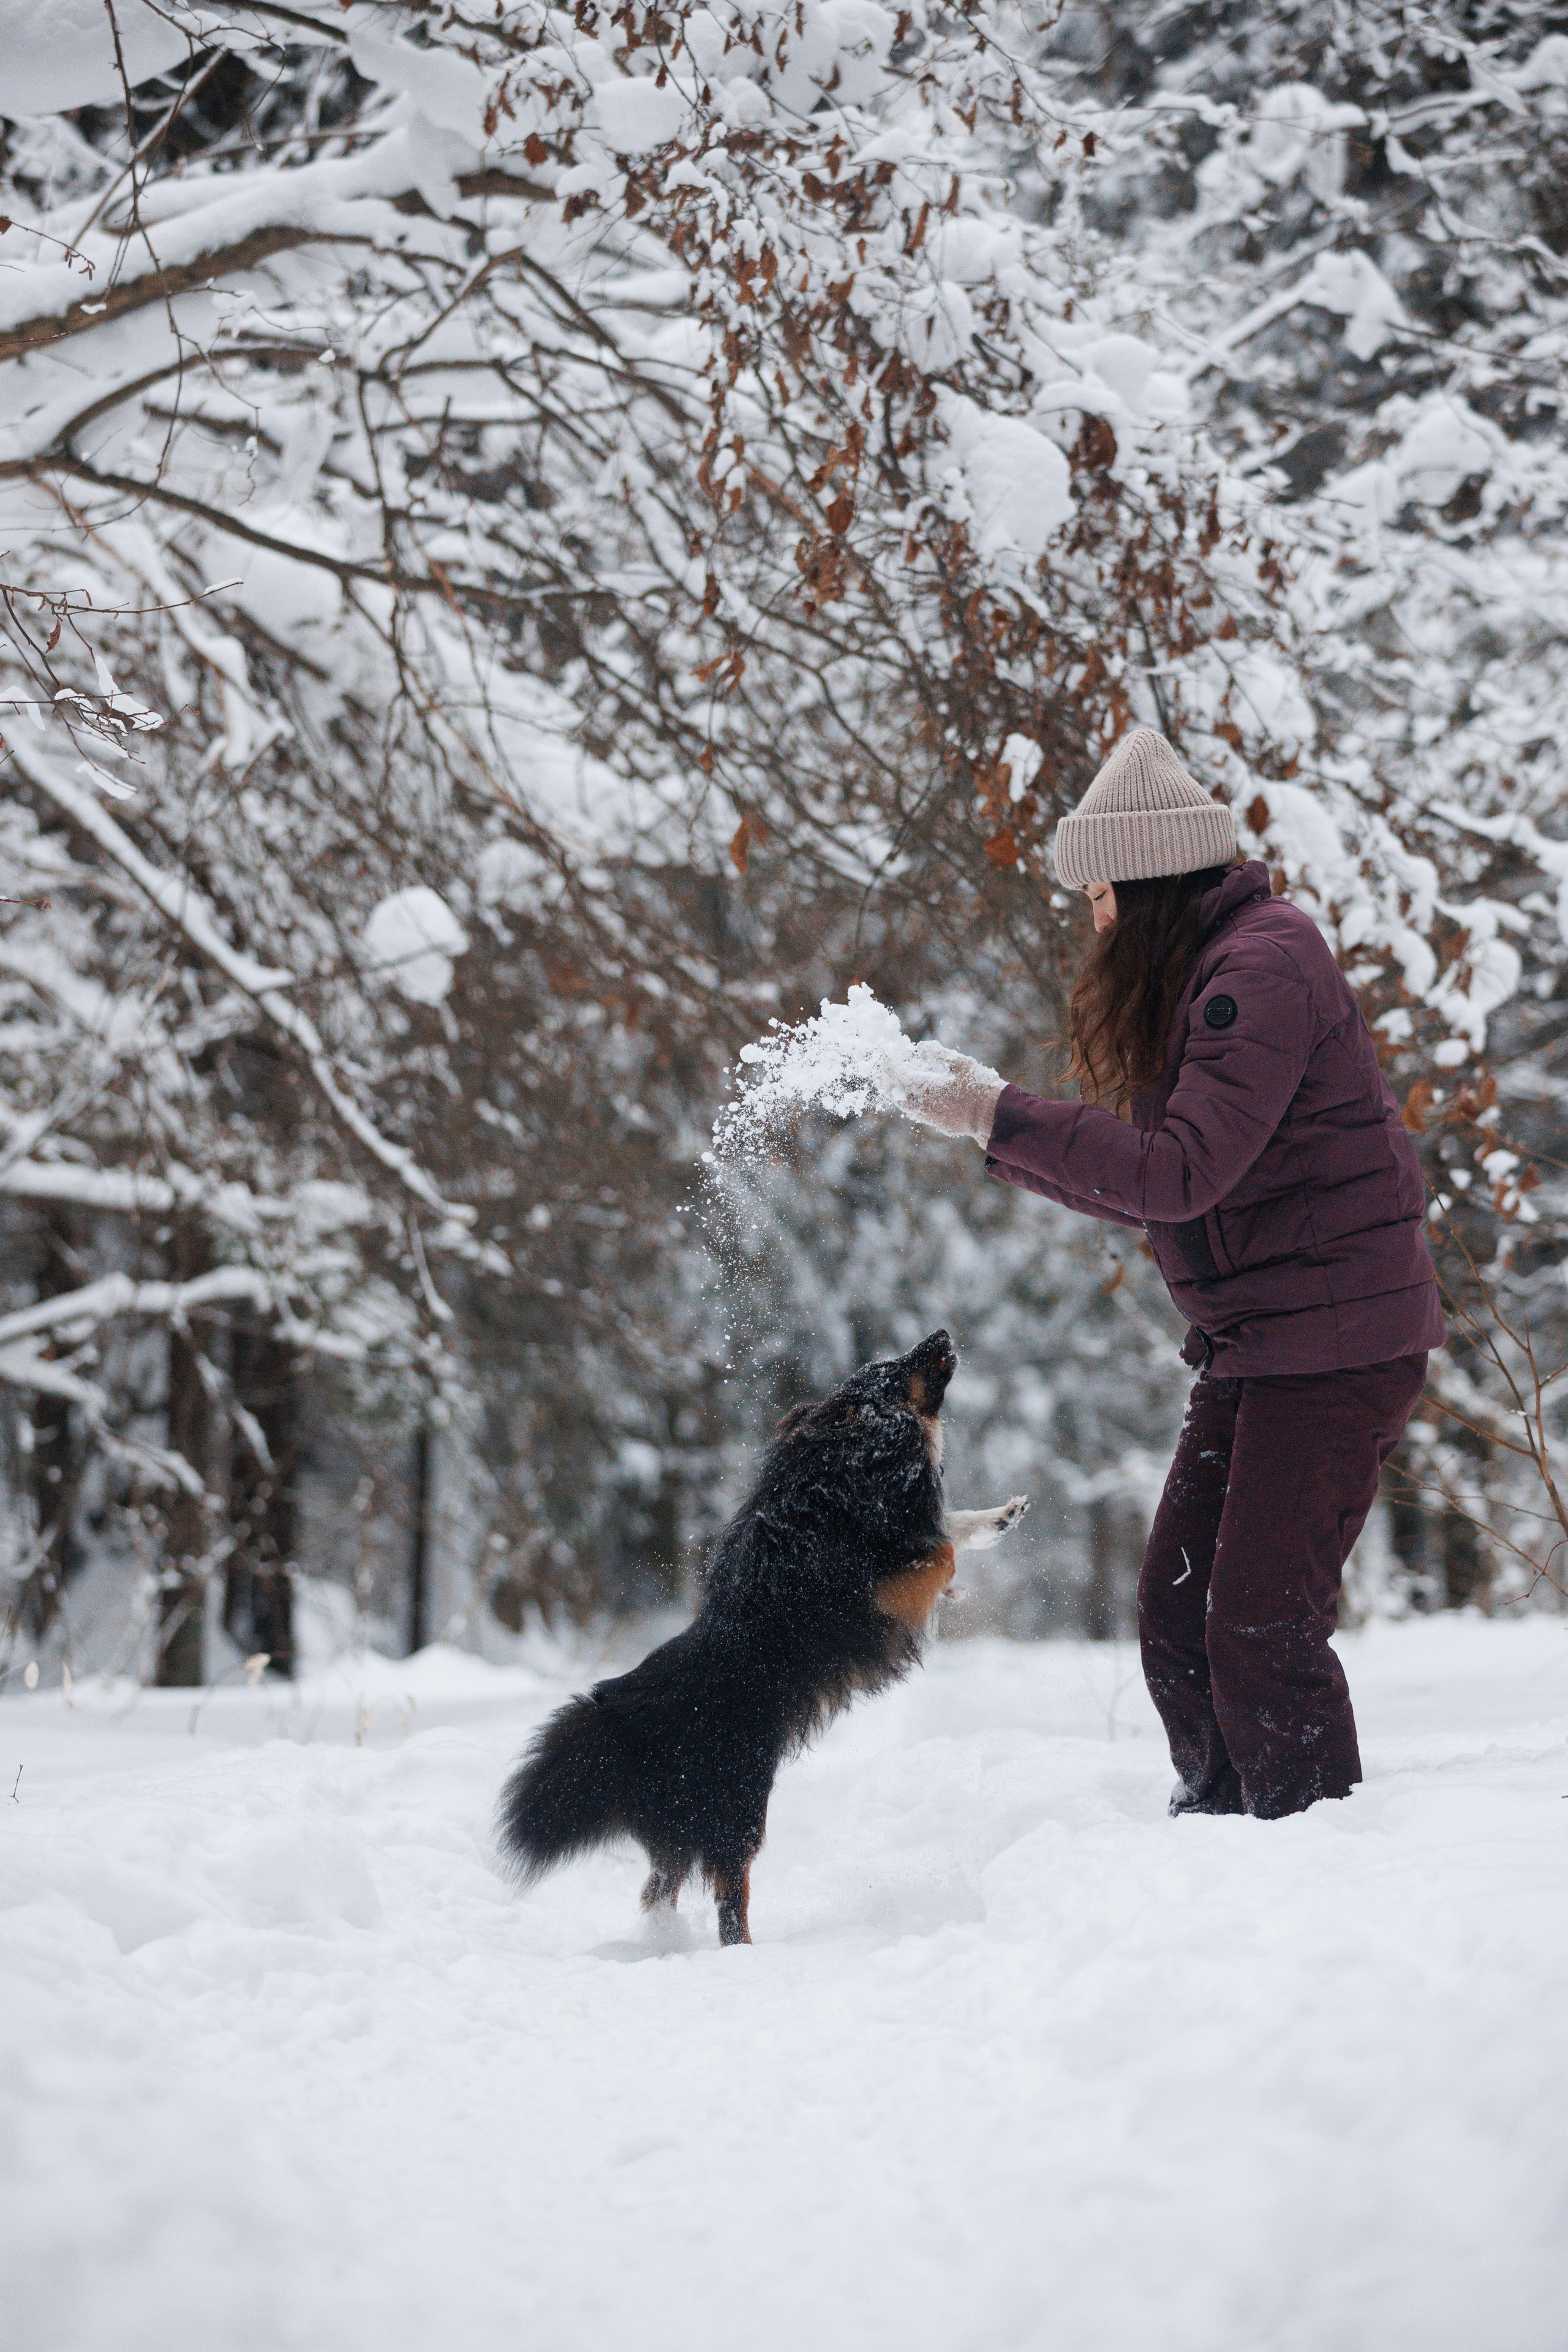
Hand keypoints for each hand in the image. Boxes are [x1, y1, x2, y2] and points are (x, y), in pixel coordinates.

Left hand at [882, 1041, 1004, 1145]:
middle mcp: (924, 1105)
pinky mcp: (939, 1125)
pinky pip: (918, 1114)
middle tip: (882, 1073)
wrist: (995, 1116)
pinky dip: (911, 1104)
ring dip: (898, 1095)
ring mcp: (931, 1118)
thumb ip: (939, 1054)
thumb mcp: (962, 1063)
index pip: (899, 1076)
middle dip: (887, 1083)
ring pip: (906, 1107)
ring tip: (895, 1084)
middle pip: (896, 1095)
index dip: (890, 1066)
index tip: (887, 1057)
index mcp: (928, 1088)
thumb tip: (920, 1047)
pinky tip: (915, 1097)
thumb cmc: (981, 1086)